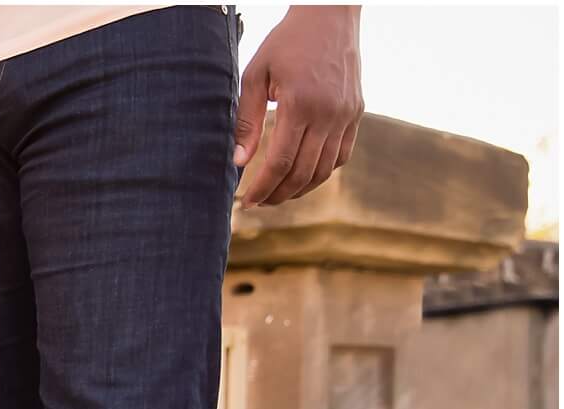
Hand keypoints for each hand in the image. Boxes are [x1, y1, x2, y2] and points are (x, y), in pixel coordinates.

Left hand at [234, 5, 363, 208]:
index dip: (262, 188)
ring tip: (278, 194)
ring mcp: (347, 114)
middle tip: (260, 203)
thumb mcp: (256, 75)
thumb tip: (239, 162)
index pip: (280, 162)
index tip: (247, 202)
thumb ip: (247, 120)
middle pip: (303, 173)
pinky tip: (302, 175)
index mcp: (301, 104)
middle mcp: (329, 112)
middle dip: (278, 195)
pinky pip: (341, 155)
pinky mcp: (356, 112)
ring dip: (300, 189)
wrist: (330, 14)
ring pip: (324, 170)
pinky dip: (322, 173)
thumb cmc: (286, 42)